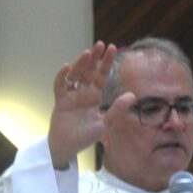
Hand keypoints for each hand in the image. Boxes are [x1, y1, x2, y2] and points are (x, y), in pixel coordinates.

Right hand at [47, 42, 125, 168]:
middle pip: (89, 71)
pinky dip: (62, 77)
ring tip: (87, 53)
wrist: (68, 147)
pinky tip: (66, 68)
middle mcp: (83, 93)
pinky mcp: (60, 101)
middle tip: (100, 44)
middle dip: (94, 58)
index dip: (106, 63)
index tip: (112, 48)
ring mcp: (71, 95)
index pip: (102, 76)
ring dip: (81, 64)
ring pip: (75, 75)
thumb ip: (117, 109)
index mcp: (95, 96)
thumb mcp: (105, 124)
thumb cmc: (86, 137)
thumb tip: (132, 95)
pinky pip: (60, 86)